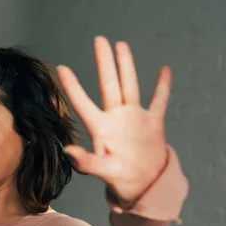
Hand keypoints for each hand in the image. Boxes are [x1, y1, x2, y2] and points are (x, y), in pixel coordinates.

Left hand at [58, 36, 170, 207]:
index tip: (61, 67)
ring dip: (126, 66)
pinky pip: (158, 101)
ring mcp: (134, 118)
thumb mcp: (103, 171)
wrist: (143, 185)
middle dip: (104, 63)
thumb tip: (68, 151)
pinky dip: (162, 87)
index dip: (73, 86)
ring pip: (129, 86)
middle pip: (108, 85)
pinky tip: (163, 70)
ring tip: (121, 45)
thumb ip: (87, 162)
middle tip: (99, 40)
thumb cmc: (119, 179)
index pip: (83, 103)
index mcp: (101, 128)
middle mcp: (115, 118)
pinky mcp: (152, 122)